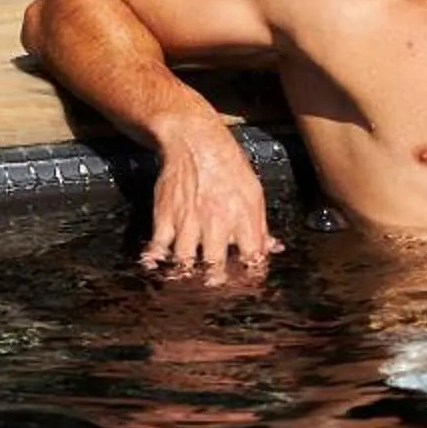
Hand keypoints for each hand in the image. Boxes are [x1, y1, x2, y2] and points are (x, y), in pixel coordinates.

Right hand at [141, 123, 272, 275]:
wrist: (196, 143)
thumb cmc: (228, 166)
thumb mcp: (255, 192)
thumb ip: (260, 225)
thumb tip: (271, 249)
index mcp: (243, 217)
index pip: (251, 257)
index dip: (250, 273)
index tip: (246, 280)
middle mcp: (216, 222)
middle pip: (215, 265)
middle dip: (215, 280)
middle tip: (214, 284)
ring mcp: (189, 220)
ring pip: (185, 260)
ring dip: (187, 274)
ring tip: (189, 278)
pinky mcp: (166, 216)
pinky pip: (158, 245)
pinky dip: (156, 258)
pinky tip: (156, 264)